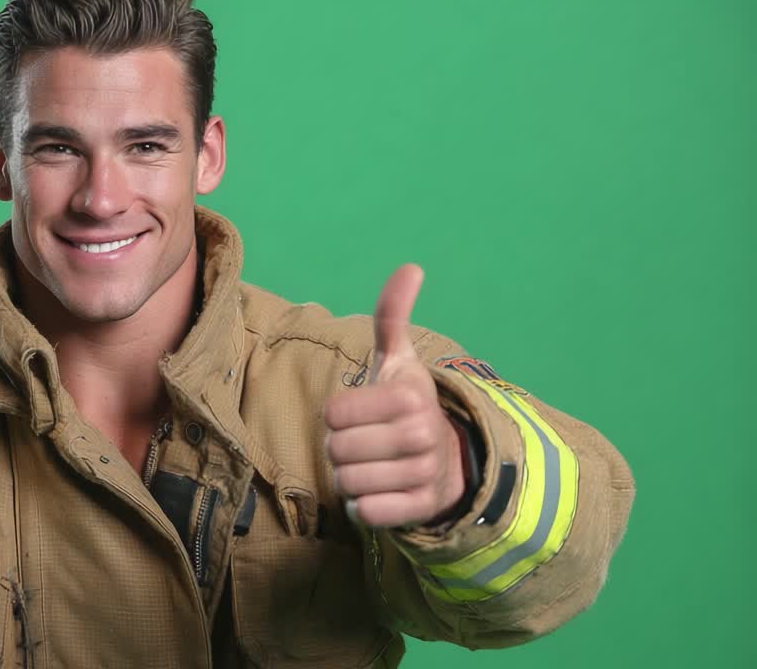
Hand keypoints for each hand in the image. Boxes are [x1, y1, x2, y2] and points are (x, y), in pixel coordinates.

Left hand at [322, 264, 464, 527]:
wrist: (448, 461)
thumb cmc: (405, 406)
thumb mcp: (396, 360)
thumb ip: (391, 316)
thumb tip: (411, 267)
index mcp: (409, 396)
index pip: (333, 412)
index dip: (336, 415)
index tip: (357, 414)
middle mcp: (421, 434)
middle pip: (336, 449)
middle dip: (340, 448)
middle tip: (364, 443)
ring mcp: (423, 474)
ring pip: (347, 482)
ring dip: (349, 477)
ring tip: (371, 465)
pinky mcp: (419, 510)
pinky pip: (366, 513)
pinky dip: (362, 506)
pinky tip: (378, 492)